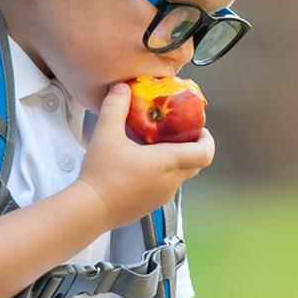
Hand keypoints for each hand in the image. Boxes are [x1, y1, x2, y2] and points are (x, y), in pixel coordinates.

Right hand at [78, 83, 214, 227]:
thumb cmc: (102, 174)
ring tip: (157, 147)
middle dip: (192, 147)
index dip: (207, 140)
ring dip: (176, 161)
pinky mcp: (151, 205)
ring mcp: (163, 196)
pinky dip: (163, 174)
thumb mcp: (107, 134)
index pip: (205, 153)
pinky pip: (166, 186)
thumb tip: (122, 88)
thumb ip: (115, 107)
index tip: (199, 129)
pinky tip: (141, 166)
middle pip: (195, 164)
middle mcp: (171, 181)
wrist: (90, 209)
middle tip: (177, 134)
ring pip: (180, 176)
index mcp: (168, 162)